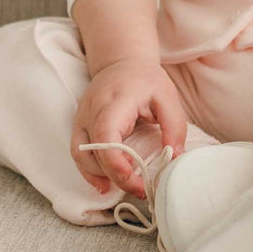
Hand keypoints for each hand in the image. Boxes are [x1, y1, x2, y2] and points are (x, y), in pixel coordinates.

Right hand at [70, 58, 187, 198]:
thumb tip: (174, 157)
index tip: (139, 182)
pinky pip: (79, 153)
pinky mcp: (79, 126)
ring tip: (126, 185)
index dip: (117, 166)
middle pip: (93, 153)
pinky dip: (90, 171)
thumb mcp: (167, 97)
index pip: (106, 138)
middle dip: (116, 177)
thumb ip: (174, 126)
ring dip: (101, 176)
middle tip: (141, 189)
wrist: (122, 62)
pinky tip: (105, 183)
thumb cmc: (145, 79)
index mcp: (113, 102)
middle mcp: (91, 111)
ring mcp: (81, 118)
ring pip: (81, 156)